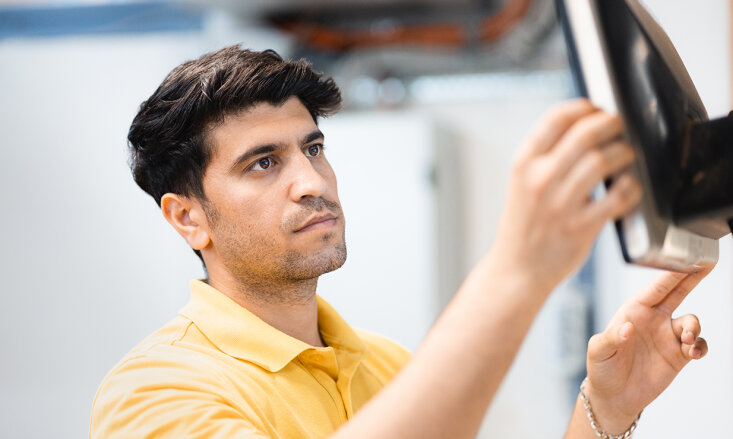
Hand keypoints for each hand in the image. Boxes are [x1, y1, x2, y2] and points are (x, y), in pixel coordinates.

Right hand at [491, 98, 640, 292]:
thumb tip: (590, 126)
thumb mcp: (523, 182)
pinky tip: (628, 189)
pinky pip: (618, 197)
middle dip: (612, 124)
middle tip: (621, 129)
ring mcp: (559, 203)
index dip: (585, 107)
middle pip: (586, 133)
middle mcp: (539, 179)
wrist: (517, 268)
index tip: (598, 110)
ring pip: (603, 160)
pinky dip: (630, 188)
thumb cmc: (525, 224)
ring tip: (626, 157)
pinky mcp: (580, 227)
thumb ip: (548, 156)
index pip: (557, 117)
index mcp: (523, 163)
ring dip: (624, 153)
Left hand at [584, 269, 711, 432]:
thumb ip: (610, 338)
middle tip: (706, 264)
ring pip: (691, 322)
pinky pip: (698, 345)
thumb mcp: (598, 351)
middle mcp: (652, 319)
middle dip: (692, 278)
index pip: (655, 288)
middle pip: (677, 293)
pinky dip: (700, 346)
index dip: (671, 273)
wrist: (613, 397)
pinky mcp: (678, 355)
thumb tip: (627, 327)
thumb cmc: (601, 369)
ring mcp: (667, 336)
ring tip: (685, 339)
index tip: (686, 260)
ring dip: (693, 327)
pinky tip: (691, 352)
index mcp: (633, 311)